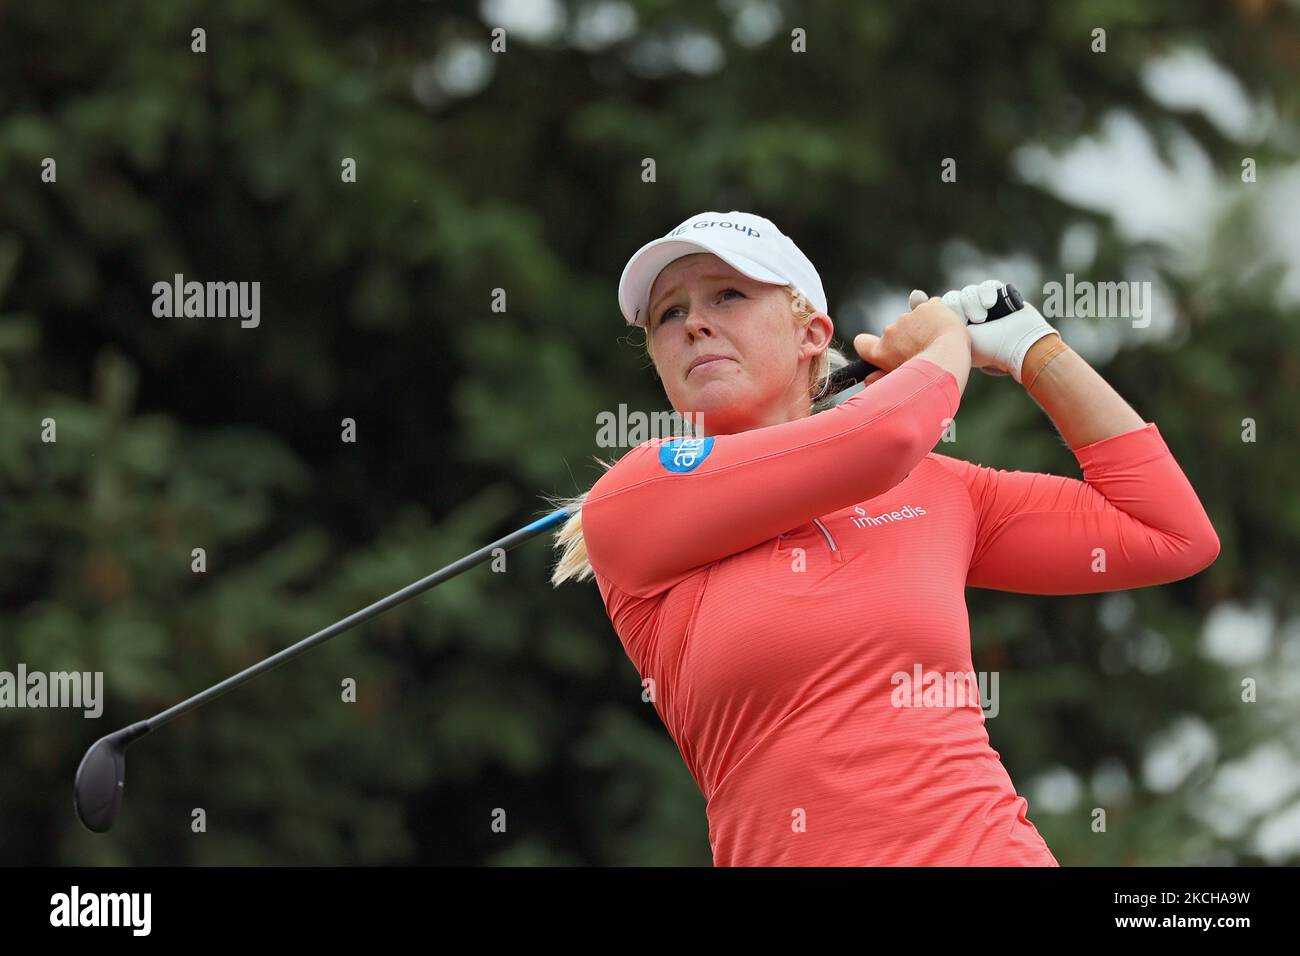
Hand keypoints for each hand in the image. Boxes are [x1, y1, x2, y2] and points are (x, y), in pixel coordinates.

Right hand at [852, 296, 968, 383]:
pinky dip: (936, 314)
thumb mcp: (900, 383)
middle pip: (895, 333)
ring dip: (922, 326)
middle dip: (906, 338)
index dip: (868, 345)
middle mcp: (890, 332)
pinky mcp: (926, 307)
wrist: (949, 359)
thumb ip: (880, 380)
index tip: (881, 349)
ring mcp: (907, 317)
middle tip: (923, 351)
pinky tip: (944, 326)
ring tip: (937, 341)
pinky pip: (930, 307)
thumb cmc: (926, 376)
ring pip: (914, 319)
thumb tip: (868, 380)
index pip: (862, 343)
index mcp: (881, 351)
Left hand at [911, 282, 1058, 382]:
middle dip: (958, 308)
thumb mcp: (953, 339)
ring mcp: (984, 305)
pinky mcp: (1000, 296)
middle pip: (953, 298)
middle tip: (967, 320)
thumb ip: (929, 322)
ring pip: (968, 292)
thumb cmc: (985, 350)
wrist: (1018, 347)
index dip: (943, 308)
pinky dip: (986, 293)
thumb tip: (913, 297)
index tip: (947, 315)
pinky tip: (989, 305)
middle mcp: (969, 313)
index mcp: (955, 325)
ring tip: (980, 318)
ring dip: (972, 304)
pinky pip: (986, 286)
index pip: (941, 306)